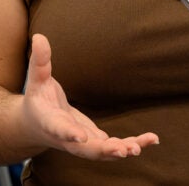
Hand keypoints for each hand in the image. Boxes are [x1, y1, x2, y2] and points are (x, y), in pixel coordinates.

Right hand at [22, 34, 159, 159]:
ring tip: (143, 145)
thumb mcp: (37, 80)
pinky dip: (131, 145)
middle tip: (123, 150)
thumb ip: (40, 61)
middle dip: (104, 150)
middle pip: (85, 150)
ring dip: (123, 149)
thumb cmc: (38, 100)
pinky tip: (151, 140)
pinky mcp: (95, 142)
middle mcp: (67, 139)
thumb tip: (39, 36)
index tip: (81, 137)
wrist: (36, 125)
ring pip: (103, 152)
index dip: (69, 134)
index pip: (59, 129)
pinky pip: (114, 147)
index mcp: (50, 122)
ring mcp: (83, 144)